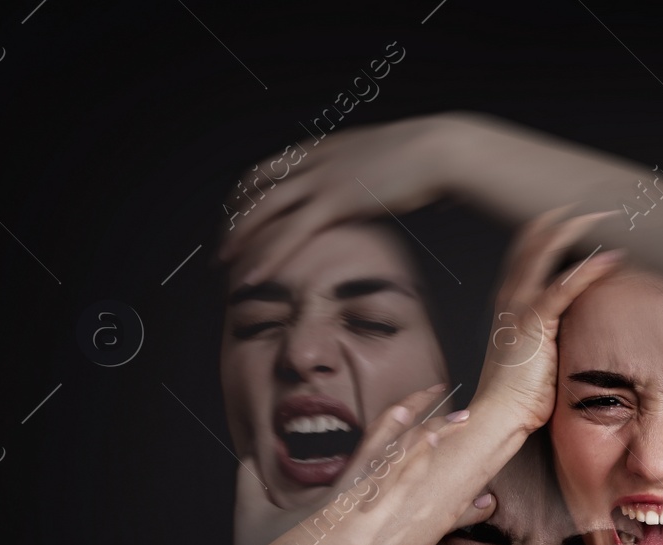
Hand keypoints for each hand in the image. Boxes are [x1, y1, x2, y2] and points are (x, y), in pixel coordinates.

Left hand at [219, 116, 453, 282]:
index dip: (247, 195)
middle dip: (235, 219)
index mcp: (324, 149)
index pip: (269, 169)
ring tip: (225, 264)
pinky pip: (290, 233)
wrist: (440, 151)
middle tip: (222, 246)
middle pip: (256, 188)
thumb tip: (380, 190)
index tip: (238, 217)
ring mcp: (322, 178)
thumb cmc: (427, 159)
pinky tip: (253, 276)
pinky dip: (267, 257)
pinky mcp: (335, 201)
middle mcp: (315, 160)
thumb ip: (371, 177)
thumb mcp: (386, 163)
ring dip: (240, 238)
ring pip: (264, 210)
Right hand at [476, 208, 624, 433]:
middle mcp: (510, 298)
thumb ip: (553, 334)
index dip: (548, 230)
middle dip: (561, 220)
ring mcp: (519, 308)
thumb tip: (581, 328)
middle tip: (592, 206)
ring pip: (545, 253)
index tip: (573, 217)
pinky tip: (611, 257)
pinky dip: (588, 269)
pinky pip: (563, 287)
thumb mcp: (537, 355)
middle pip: (533, 242)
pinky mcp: (533, 323)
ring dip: (575, 231)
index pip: (527, 253)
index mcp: (509, 303)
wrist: (498, 415)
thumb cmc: (519, 395)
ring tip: (603, 216)